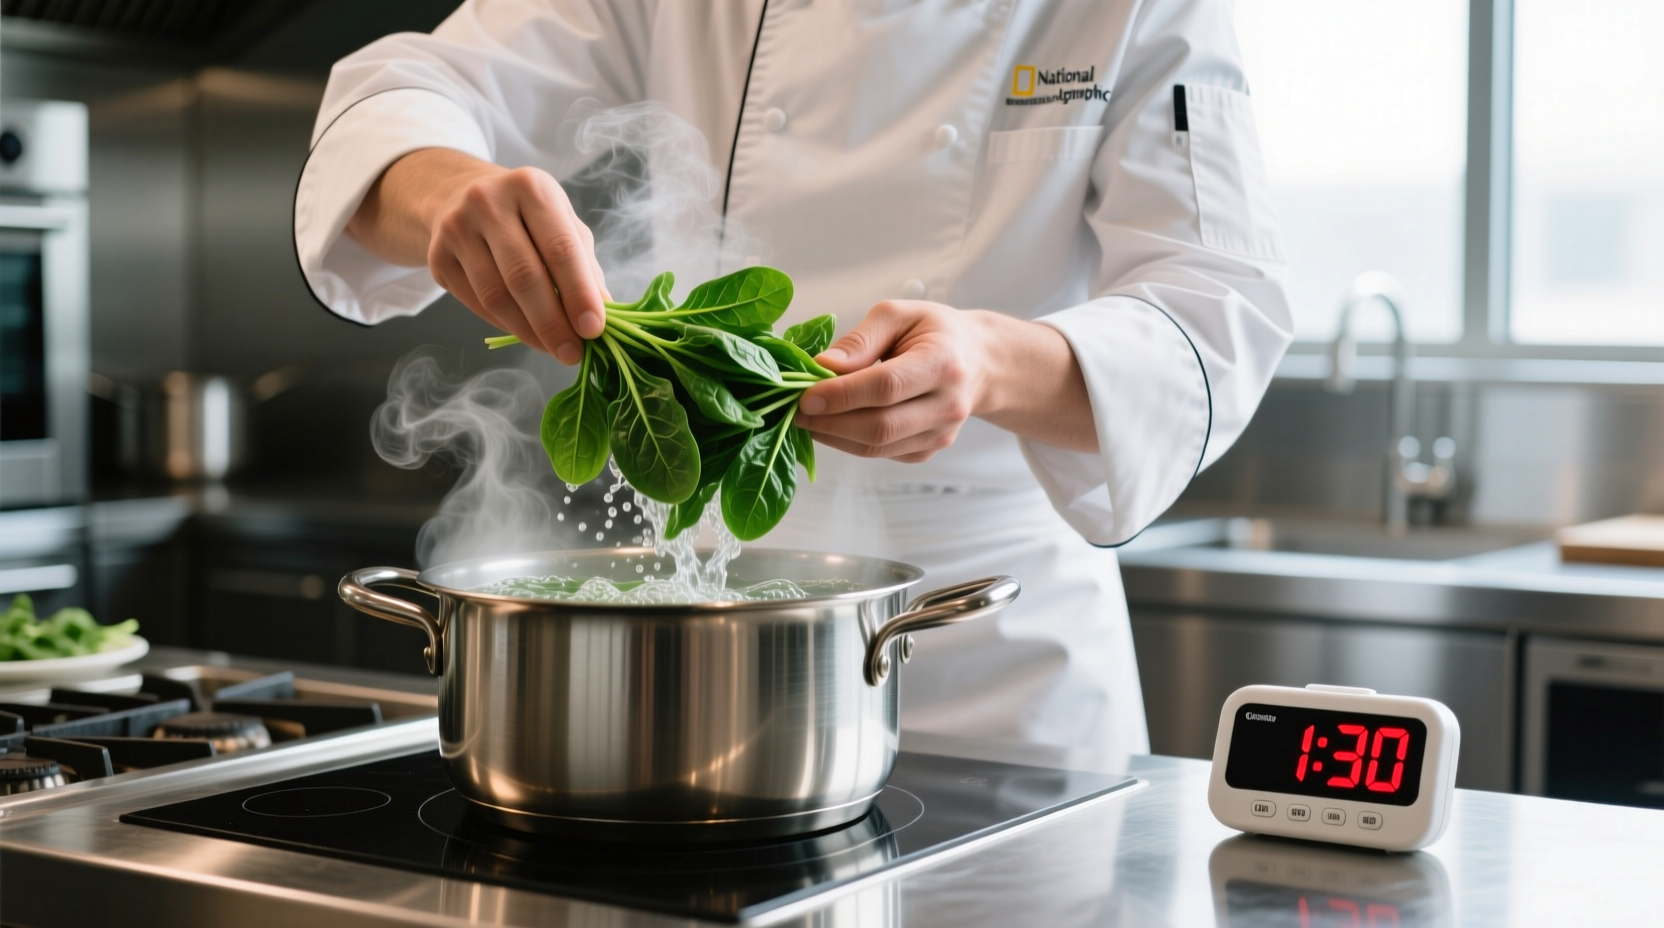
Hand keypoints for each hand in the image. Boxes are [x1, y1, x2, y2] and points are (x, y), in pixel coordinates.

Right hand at [347, 148, 607, 363]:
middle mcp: (488, 202)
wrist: (458, 197)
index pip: (560, 248)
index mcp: (530, 187)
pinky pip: (476, 303)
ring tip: (553, 349)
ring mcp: (456, 228)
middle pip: (524, 276)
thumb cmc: (526, 216)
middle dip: (553, 323)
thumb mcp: (561, 224)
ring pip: (496, 296)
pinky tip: (526, 333)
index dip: (579, 293)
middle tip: (573, 354)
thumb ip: (584, 265)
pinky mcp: (437, 257)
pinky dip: (506, 325)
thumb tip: (605, 314)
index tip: (595, 330)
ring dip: (529, 331)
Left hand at [794, 301, 984, 462]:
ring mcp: (942, 433)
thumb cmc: (934, 332)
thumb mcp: (899, 315)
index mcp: (944, 362)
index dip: (842, 395)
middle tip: (797, 412)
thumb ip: (861, 339)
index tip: (805, 396)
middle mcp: (948, 404)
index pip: (886, 386)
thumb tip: (823, 367)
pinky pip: (882, 454)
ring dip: (835, 436)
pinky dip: (850, 443)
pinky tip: (833, 425)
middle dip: (831, 422)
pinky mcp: (930, 450)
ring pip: (878, 446)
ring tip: (808, 419)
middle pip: (881, 425)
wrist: (978, 361)